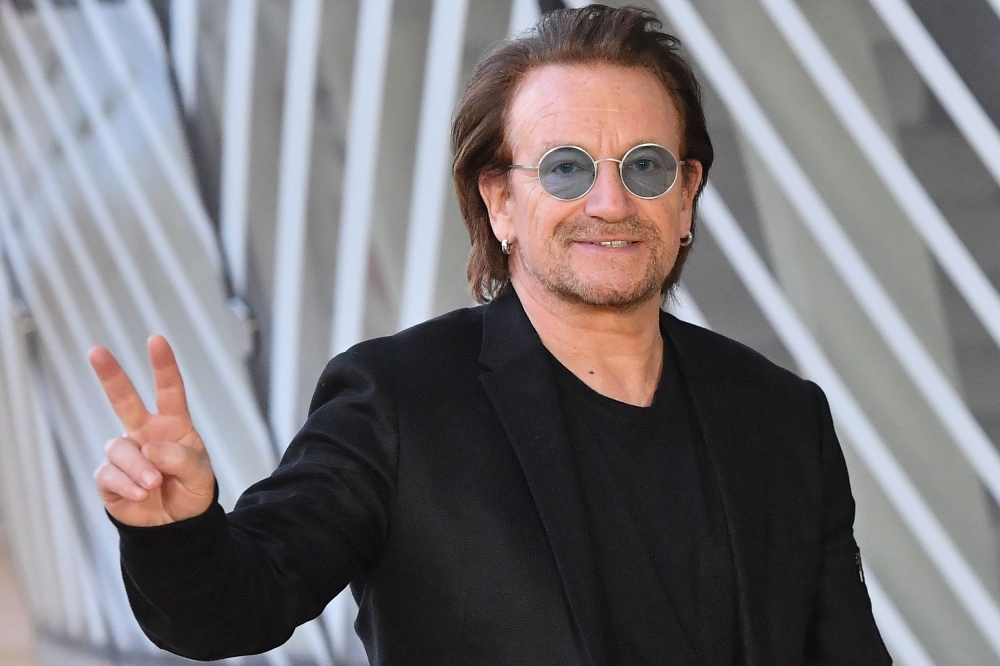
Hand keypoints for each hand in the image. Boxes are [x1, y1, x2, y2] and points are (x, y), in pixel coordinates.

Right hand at [90, 335, 215, 526]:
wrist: (176, 525)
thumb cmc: (191, 490)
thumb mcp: (201, 475)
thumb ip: (182, 458)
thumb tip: (148, 449)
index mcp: (173, 426)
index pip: (170, 391)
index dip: (164, 366)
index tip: (156, 339)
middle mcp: (145, 433)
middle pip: (124, 400)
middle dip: (111, 375)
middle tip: (96, 351)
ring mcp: (125, 453)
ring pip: (120, 449)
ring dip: (139, 469)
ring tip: (154, 486)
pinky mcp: (108, 477)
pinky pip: (109, 474)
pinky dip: (127, 486)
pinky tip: (141, 495)